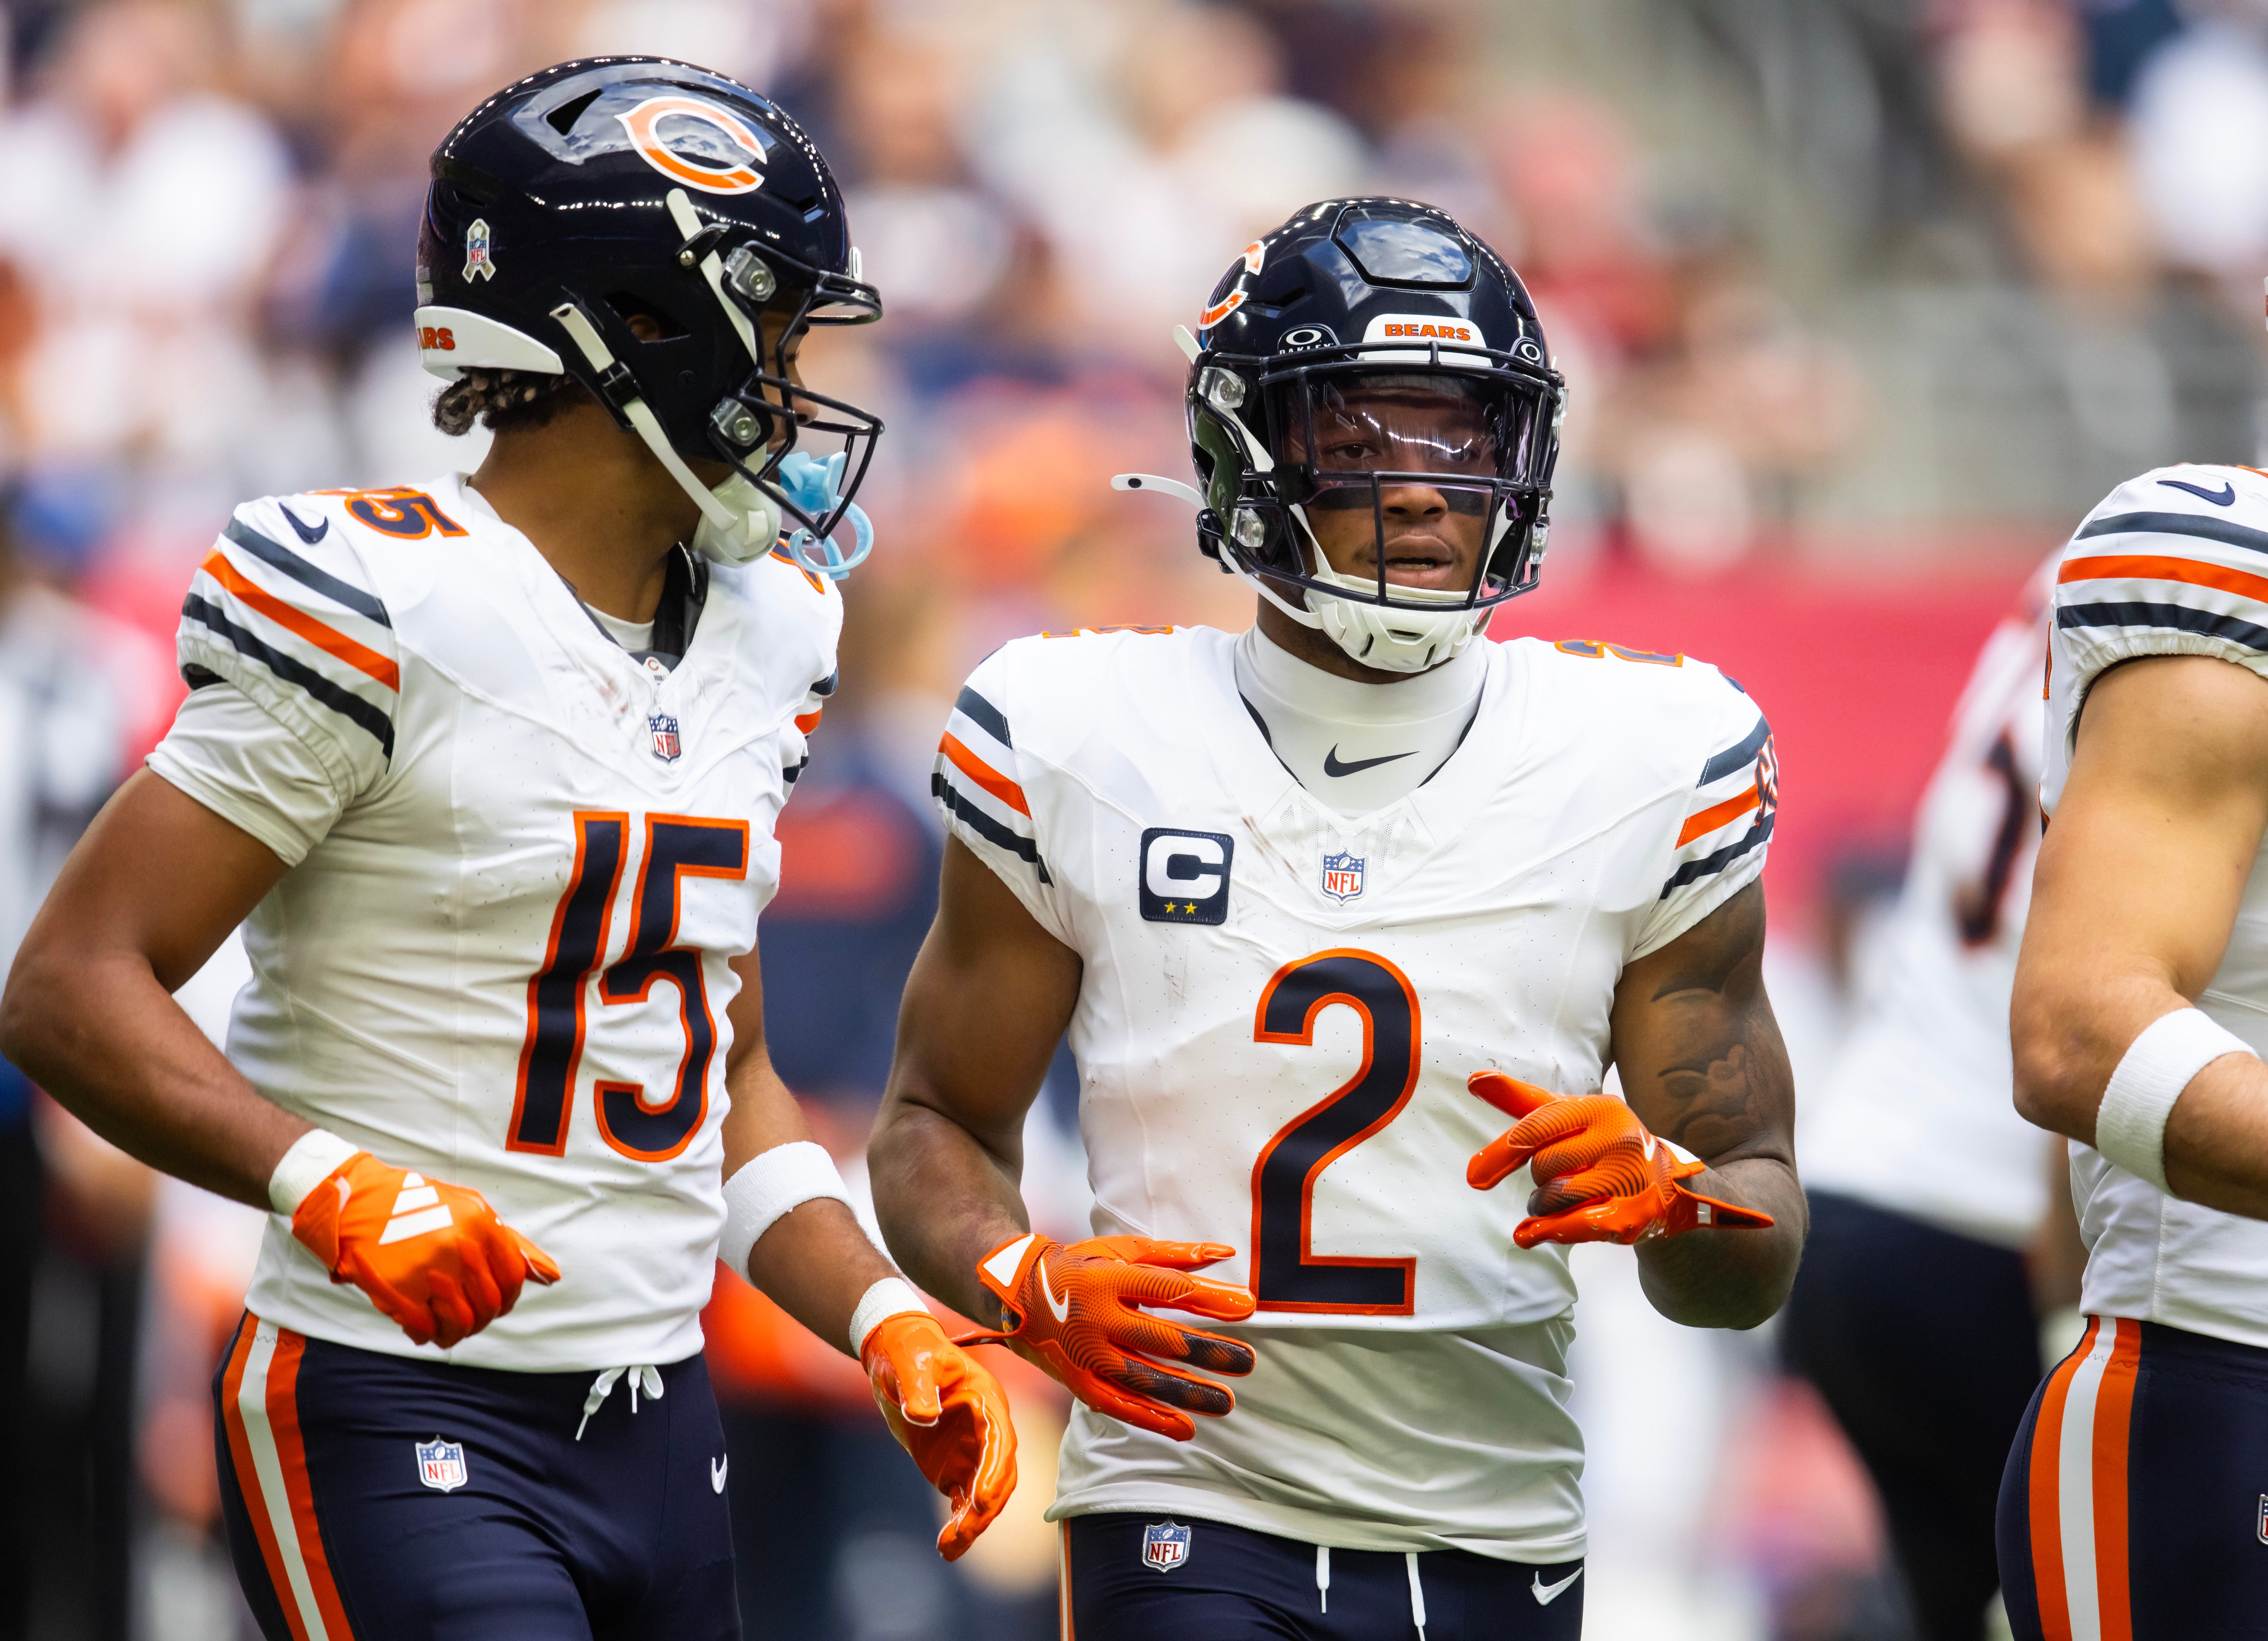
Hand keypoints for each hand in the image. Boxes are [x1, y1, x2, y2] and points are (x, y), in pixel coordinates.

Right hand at [290, 1152, 559, 1347]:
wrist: (359, 1201)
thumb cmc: (420, 1206)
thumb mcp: (473, 1211)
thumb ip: (512, 1244)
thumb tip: (551, 1276)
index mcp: (482, 1225)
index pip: (512, 1278)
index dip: (508, 1299)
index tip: (495, 1305)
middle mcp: (460, 1247)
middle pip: (488, 1306)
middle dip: (481, 1320)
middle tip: (466, 1318)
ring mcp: (430, 1269)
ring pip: (460, 1323)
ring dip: (454, 1333)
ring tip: (443, 1326)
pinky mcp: (399, 1288)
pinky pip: (424, 1329)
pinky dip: (426, 1336)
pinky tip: (420, 1327)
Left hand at [861, 1313, 1018, 1560]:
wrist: (896, 1355)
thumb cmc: (908, 1350)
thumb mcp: (911, 1361)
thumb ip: (919, 1386)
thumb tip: (923, 1416)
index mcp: (986, 1400)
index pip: (1000, 1439)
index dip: (994, 1470)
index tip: (982, 1499)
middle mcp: (987, 1429)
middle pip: (1000, 1473)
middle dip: (986, 1505)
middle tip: (963, 1532)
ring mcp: (973, 1451)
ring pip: (985, 1494)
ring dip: (973, 1522)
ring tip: (949, 1547)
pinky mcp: (955, 1467)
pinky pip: (964, 1501)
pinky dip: (959, 1523)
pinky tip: (947, 1547)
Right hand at [961, 1233, 1256, 1440]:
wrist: (1015, 1292)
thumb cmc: (1081, 1265)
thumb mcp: (1121, 1249)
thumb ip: (1175, 1254)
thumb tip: (1226, 1251)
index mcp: (1107, 1278)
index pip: (1166, 1289)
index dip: (1209, 1298)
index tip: (1247, 1306)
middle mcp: (1095, 1318)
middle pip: (1159, 1339)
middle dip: (1207, 1352)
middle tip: (1247, 1361)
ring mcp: (1085, 1354)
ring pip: (1142, 1379)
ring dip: (1186, 1393)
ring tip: (1226, 1401)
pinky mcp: (1077, 1381)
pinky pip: (1117, 1405)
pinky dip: (1151, 1419)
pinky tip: (1185, 1428)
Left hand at [1465, 1071, 1774, 1247]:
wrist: (1673, 1187)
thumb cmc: (1605, 1145)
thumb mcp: (1571, 1116)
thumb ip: (1523, 1100)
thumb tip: (1474, 1078)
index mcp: (1601, 1108)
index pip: (1536, 1128)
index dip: (1501, 1153)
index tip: (1472, 1176)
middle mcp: (1619, 1138)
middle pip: (1542, 1167)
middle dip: (1536, 1180)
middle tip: (1551, 1183)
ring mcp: (1628, 1178)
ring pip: (1553, 1198)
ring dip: (1543, 1208)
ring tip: (1563, 1202)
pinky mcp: (1632, 1216)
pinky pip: (1574, 1225)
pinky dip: (1547, 1233)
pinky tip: (1526, 1236)